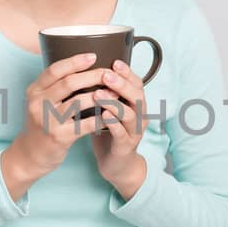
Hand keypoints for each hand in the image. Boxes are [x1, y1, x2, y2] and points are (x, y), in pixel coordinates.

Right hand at [11, 51, 116, 178]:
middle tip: (109, 74)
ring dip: (100, 96)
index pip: (55, 70)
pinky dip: (100, 118)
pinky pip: (85, 124)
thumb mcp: (40, 102)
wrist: (30, 155)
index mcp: (35, 90)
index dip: (75, 61)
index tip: (93, 56)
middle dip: (93, 76)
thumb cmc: (42, 124)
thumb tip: (82, 67)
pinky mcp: (59, 137)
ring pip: (78, 102)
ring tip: (115, 93)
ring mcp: (48, 120)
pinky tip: (111, 115)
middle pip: (69, 83)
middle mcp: (38, 103)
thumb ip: (54, 87)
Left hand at [90, 58, 149, 188]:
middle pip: (136, 96)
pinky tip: (103, 116)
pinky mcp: (125, 147)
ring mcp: (134, 132)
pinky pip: (121, 133)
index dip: (127, 72)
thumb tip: (88, 69)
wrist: (116, 165)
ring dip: (114, 102)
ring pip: (130, 114)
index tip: (114, 61)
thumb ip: (105, 92)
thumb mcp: (109, 109)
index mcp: (136, 104)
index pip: (137, 83)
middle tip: (105, 75)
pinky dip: (113, 124)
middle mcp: (139, 116)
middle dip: (121, 84)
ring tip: (98, 94)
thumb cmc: (110, 132)